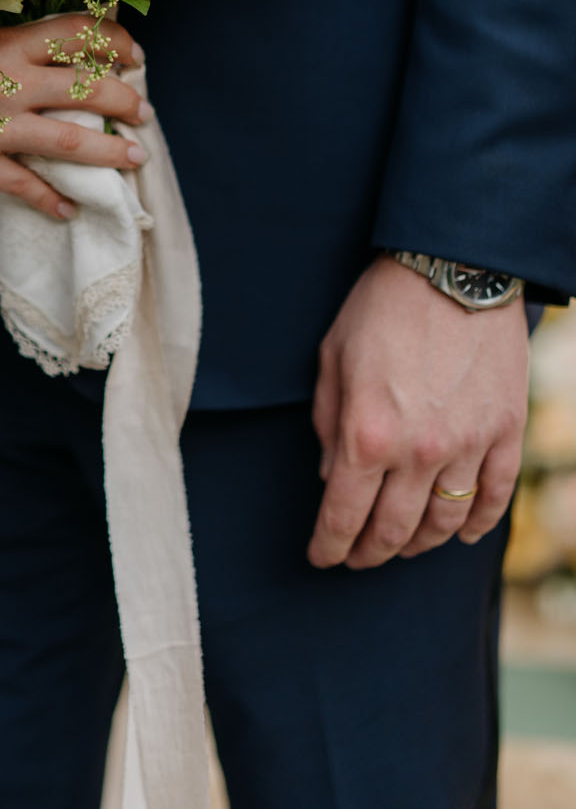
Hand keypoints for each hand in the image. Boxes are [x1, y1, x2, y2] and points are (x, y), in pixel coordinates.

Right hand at [0, 15, 150, 219]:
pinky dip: (52, 200)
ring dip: (109, 151)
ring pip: (69, 140)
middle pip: (86, 88)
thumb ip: (19, 45)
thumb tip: (72, 50)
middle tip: (144, 112)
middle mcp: (7, 82)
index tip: (135, 56)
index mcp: (8, 44)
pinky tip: (71, 209)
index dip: (115, 42)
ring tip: (134, 157)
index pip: (77, 34)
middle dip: (126, 101)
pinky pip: (25, 185)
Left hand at [308, 254, 528, 569]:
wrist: (452, 269)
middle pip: (393, 530)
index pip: (343, 514)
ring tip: (402, 545)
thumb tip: (330, 474)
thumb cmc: (381, 307)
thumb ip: (327, 422)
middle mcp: (418, 451)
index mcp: (367, 433)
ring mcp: (468, 445)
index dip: (329, 545)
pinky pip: (495, 497)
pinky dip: (478, 524)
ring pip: (444, 522)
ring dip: (419, 543)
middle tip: (356, 558)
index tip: (321, 557)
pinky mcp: (505, 432)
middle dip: (369, 553)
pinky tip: (460, 532)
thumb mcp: (333, 358)